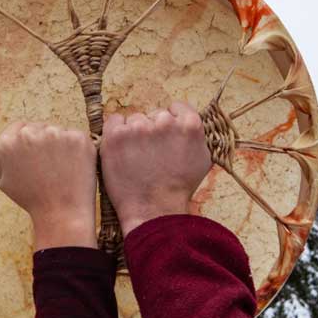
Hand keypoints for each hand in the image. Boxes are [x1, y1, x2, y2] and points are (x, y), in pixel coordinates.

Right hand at [0, 122, 97, 249]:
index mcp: (7, 142)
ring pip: (58, 132)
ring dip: (61, 145)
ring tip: (62, 170)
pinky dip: (76, 150)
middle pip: (39, 128)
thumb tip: (12, 143)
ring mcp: (54, 133)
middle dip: (45, 142)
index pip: (18, 127)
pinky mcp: (77, 137)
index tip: (36, 150)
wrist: (61, 213)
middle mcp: (28, 133)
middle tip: (51, 165)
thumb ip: (5, 157)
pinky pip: (75, 138)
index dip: (28, 139)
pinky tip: (74, 167)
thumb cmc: (33, 200)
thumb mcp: (5, 180)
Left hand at [100, 101, 211, 234]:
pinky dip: (116, 133)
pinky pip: (115, 121)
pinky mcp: (117, 136)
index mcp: (190, 125)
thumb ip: (196, 136)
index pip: (177, 107)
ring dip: (135, 133)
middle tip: (151, 154)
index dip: (171, 122)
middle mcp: (165, 122)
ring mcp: (139, 127)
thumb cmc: (179, 189)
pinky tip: (122, 151)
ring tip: (137, 158)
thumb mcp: (202, 159)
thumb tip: (188, 121)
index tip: (165, 137)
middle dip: (153, 130)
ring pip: (135, 119)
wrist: (154, 210)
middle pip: (155, 114)